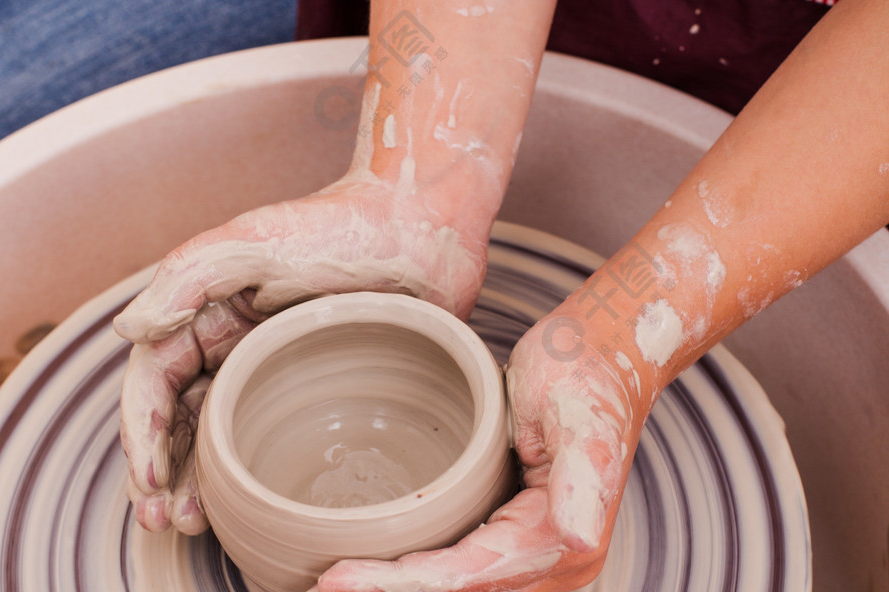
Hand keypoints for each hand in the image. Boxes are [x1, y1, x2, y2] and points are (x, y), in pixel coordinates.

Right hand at [113, 173, 488, 533]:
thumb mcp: (256, 241)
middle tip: (159, 515)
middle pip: (177, 414)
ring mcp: (274, 369)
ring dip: (192, 481)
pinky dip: (245, 478)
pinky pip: (269, 441)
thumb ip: (187, 277)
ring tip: (187, 521)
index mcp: (210, 306)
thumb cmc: (341, 226)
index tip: (148, 477)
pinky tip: (240, 508)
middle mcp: (234, 341)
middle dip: (158, 468)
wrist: (424, 228)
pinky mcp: (317, 391)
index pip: (155, 375)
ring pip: (217, 436)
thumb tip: (130, 328)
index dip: (142, 428)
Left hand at [317, 311, 644, 591]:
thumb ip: (583, 480)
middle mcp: (556, 565)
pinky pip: (467, 566)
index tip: (337, 580)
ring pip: (461, 586)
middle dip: (390, 591)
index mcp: (566, 543)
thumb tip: (575, 538)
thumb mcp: (582, 418)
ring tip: (340, 578)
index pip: (467, 579)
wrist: (602, 355)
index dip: (400, 586)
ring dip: (403, 585)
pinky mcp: (521, 535)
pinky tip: (383, 563)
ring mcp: (538, 554)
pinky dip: (423, 572)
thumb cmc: (586, 375)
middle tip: (322, 582)